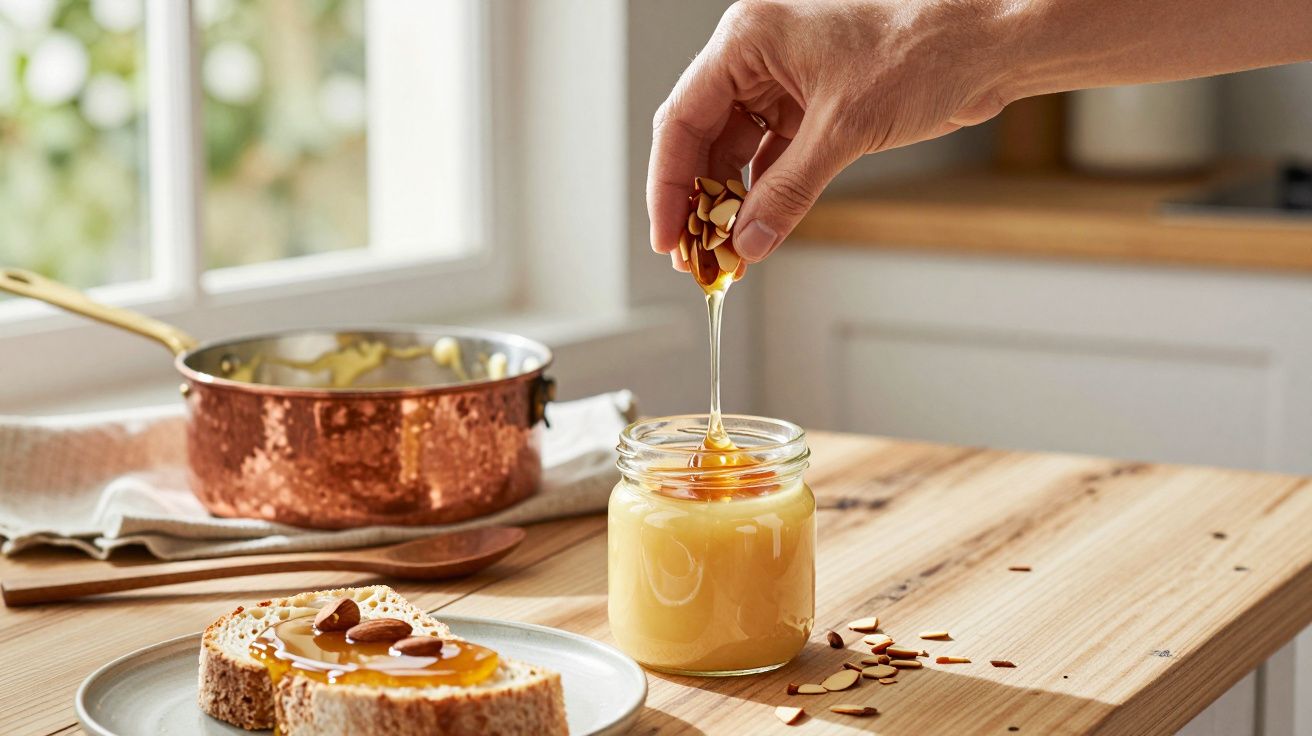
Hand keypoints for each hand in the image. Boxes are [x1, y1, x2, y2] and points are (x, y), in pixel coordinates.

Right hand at [648, 0, 1011, 268]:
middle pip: (702, 137)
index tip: (667, 235)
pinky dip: (763, 193)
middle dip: (696, 200)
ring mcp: (784, 79)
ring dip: (730, 203)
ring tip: (724, 253)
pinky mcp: (813, 103)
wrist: (987, 47)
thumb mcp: (844, 130)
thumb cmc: (923, 52)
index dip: (668, 185)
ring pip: (736, 151)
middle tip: (693, 255)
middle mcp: (758, 55)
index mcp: (748, 39)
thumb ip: (787, 191)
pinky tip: (756, 229)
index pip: (682, 119)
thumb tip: (748, 243)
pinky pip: (771, 155)